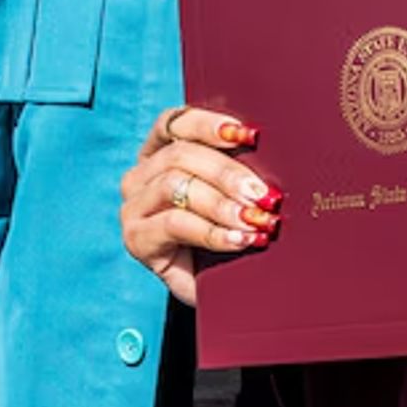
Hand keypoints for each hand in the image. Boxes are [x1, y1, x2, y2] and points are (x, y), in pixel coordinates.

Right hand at [118, 104, 278, 304]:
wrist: (217, 284)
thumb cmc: (229, 227)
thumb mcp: (234, 192)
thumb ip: (240, 166)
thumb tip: (273, 145)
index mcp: (161, 151)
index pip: (176, 121)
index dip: (210, 124)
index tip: (248, 135)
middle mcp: (141, 175)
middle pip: (180, 155)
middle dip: (228, 172)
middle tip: (263, 194)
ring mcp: (133, 207)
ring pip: (175, 186)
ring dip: (222, 203)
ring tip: (255, 220)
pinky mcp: (136, 239)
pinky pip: (174, 224)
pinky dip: (213, 231)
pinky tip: (240, 239)